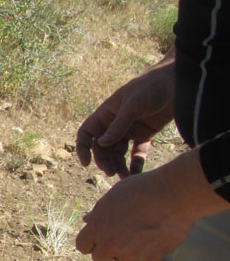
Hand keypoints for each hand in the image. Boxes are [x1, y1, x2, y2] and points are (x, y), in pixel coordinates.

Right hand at [75, 53, 174, 177]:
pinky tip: (136, 174)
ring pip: (118, 153)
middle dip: (105, 161)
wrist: (177, 82)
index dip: (83, 148)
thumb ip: (118, 125)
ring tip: (124, 178)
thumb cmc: (152, 87)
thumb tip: (100, 144)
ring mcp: (129, 130)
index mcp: (106, 114)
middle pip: (102, 148)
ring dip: (119, 165)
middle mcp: (115, 124)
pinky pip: (136, 153)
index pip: (87, 133)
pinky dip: (136, 164)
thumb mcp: (134, 104)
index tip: (86, 163)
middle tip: (112, 172)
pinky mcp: (145, 135)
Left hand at [75, 149, 227, 260]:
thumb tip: (86, 220)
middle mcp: (110, 244)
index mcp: (96, 228)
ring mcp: (130, 253)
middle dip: (108, 251)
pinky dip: (150, 255)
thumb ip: (99, 213)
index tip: (101, 237)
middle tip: (122, 238)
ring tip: (137, 242)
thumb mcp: (114, 196)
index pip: (82, 246)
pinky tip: (156, 240)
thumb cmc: (142, 189)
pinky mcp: (151, 258)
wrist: (172, 193)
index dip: (92, 242)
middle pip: (100, 259)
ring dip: (127, 258)